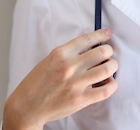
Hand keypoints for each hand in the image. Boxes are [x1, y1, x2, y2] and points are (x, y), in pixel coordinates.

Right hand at [3, 29, 117, 129]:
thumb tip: (92, 47)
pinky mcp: (81, 99)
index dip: (101, 34)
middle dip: (109, 51)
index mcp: (61, 53)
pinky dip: (112, 84)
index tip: (108, 33)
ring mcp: (76, 83)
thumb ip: (69, 53)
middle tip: (107, 55)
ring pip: (108, 68)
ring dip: (112, 66)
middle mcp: (70, 66)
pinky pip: (106, 89)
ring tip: (109, 68)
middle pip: (103, 52)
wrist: (27, 106)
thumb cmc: (37, 83)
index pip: (88, 38)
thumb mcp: (50, 60)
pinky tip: (108, 83)